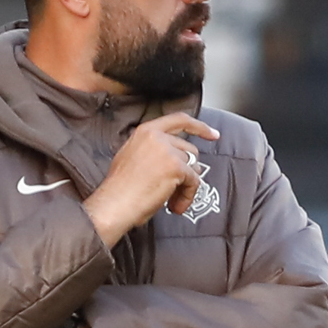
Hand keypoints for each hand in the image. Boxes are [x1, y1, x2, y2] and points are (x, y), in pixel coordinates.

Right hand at [82, 114, 220, 244]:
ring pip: (193, 167)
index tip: (213, 135)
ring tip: (172, 200)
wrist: (115, 204)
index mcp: (146, 131)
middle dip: (187, 172)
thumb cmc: (120, 189)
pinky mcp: (177, 167)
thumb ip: (151, 150)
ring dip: (186, 186)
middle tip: (176, 190)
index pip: (179, 120)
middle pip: (190, 150)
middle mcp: (158, 136)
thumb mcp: (131, 156)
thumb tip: (172, 158)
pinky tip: (175, 206)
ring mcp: (168, 151)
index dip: (199, 127)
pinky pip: (194, 182)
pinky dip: (188, 196)